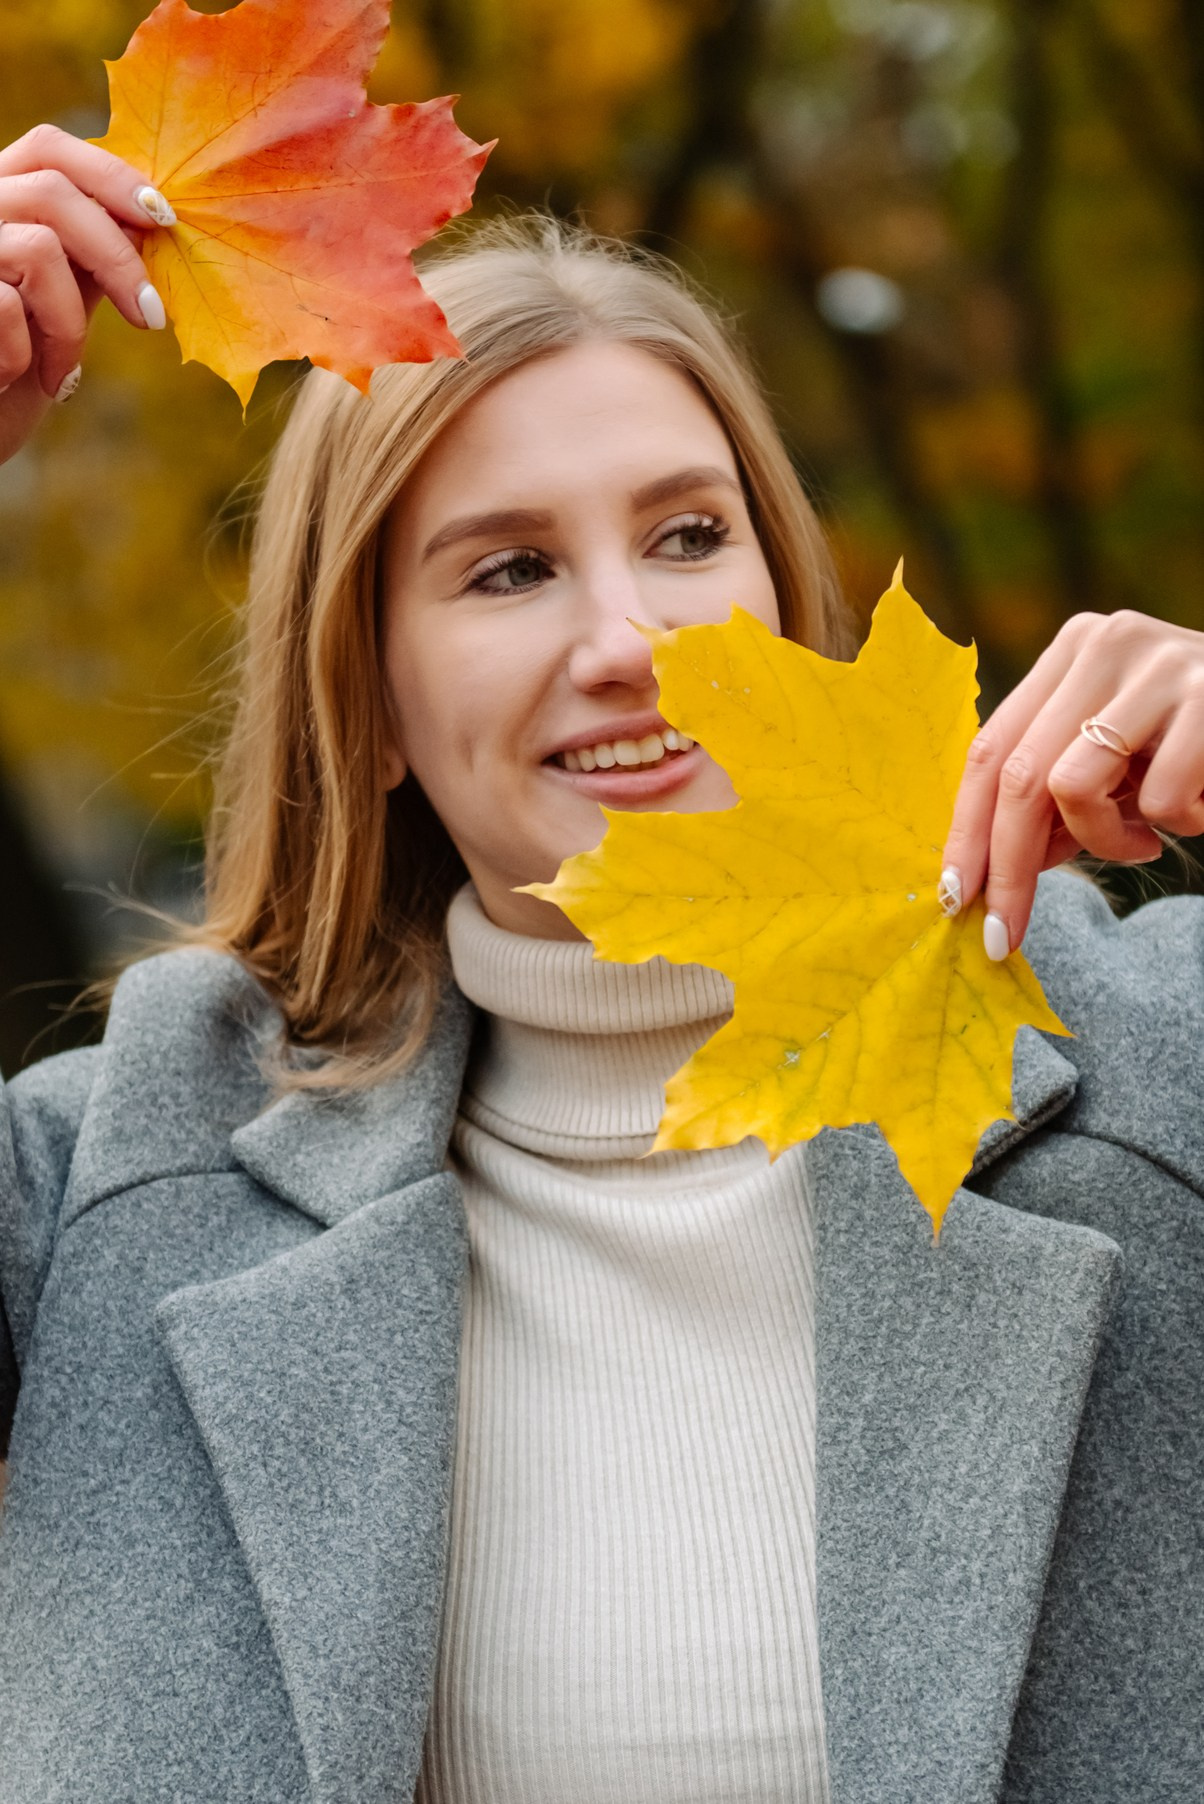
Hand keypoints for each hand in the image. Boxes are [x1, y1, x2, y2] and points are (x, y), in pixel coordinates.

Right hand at [0, 124, 175, 465]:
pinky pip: (6, 307)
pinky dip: (28, 355)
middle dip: (117, 257)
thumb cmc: (18, 363)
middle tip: (151, 317)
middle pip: (53, 191)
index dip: (110, 174)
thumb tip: (157, 219)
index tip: (162, 219)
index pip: (49, 147)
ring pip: (39, 250)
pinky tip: (20, 380)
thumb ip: (93, 254)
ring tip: (63, 370)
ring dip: (69, 325)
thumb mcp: (61, 298)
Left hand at [939, 609, 1203, 957]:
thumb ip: (1052, 799)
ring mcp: (1159, 665)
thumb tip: (982, 873)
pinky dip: (1177, 825)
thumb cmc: (1197, 748)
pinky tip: (1202, 809)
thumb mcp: (1116, 763)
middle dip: (1007, 867)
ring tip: (1145, 838)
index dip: (966, 828)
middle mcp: (1107, 643)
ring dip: (1104, 841)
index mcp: (1073, 652)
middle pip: (1019, 773)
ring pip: (1071, 786)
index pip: (992, 747)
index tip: (955, 898)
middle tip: (1003, 933)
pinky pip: (1158, 799)